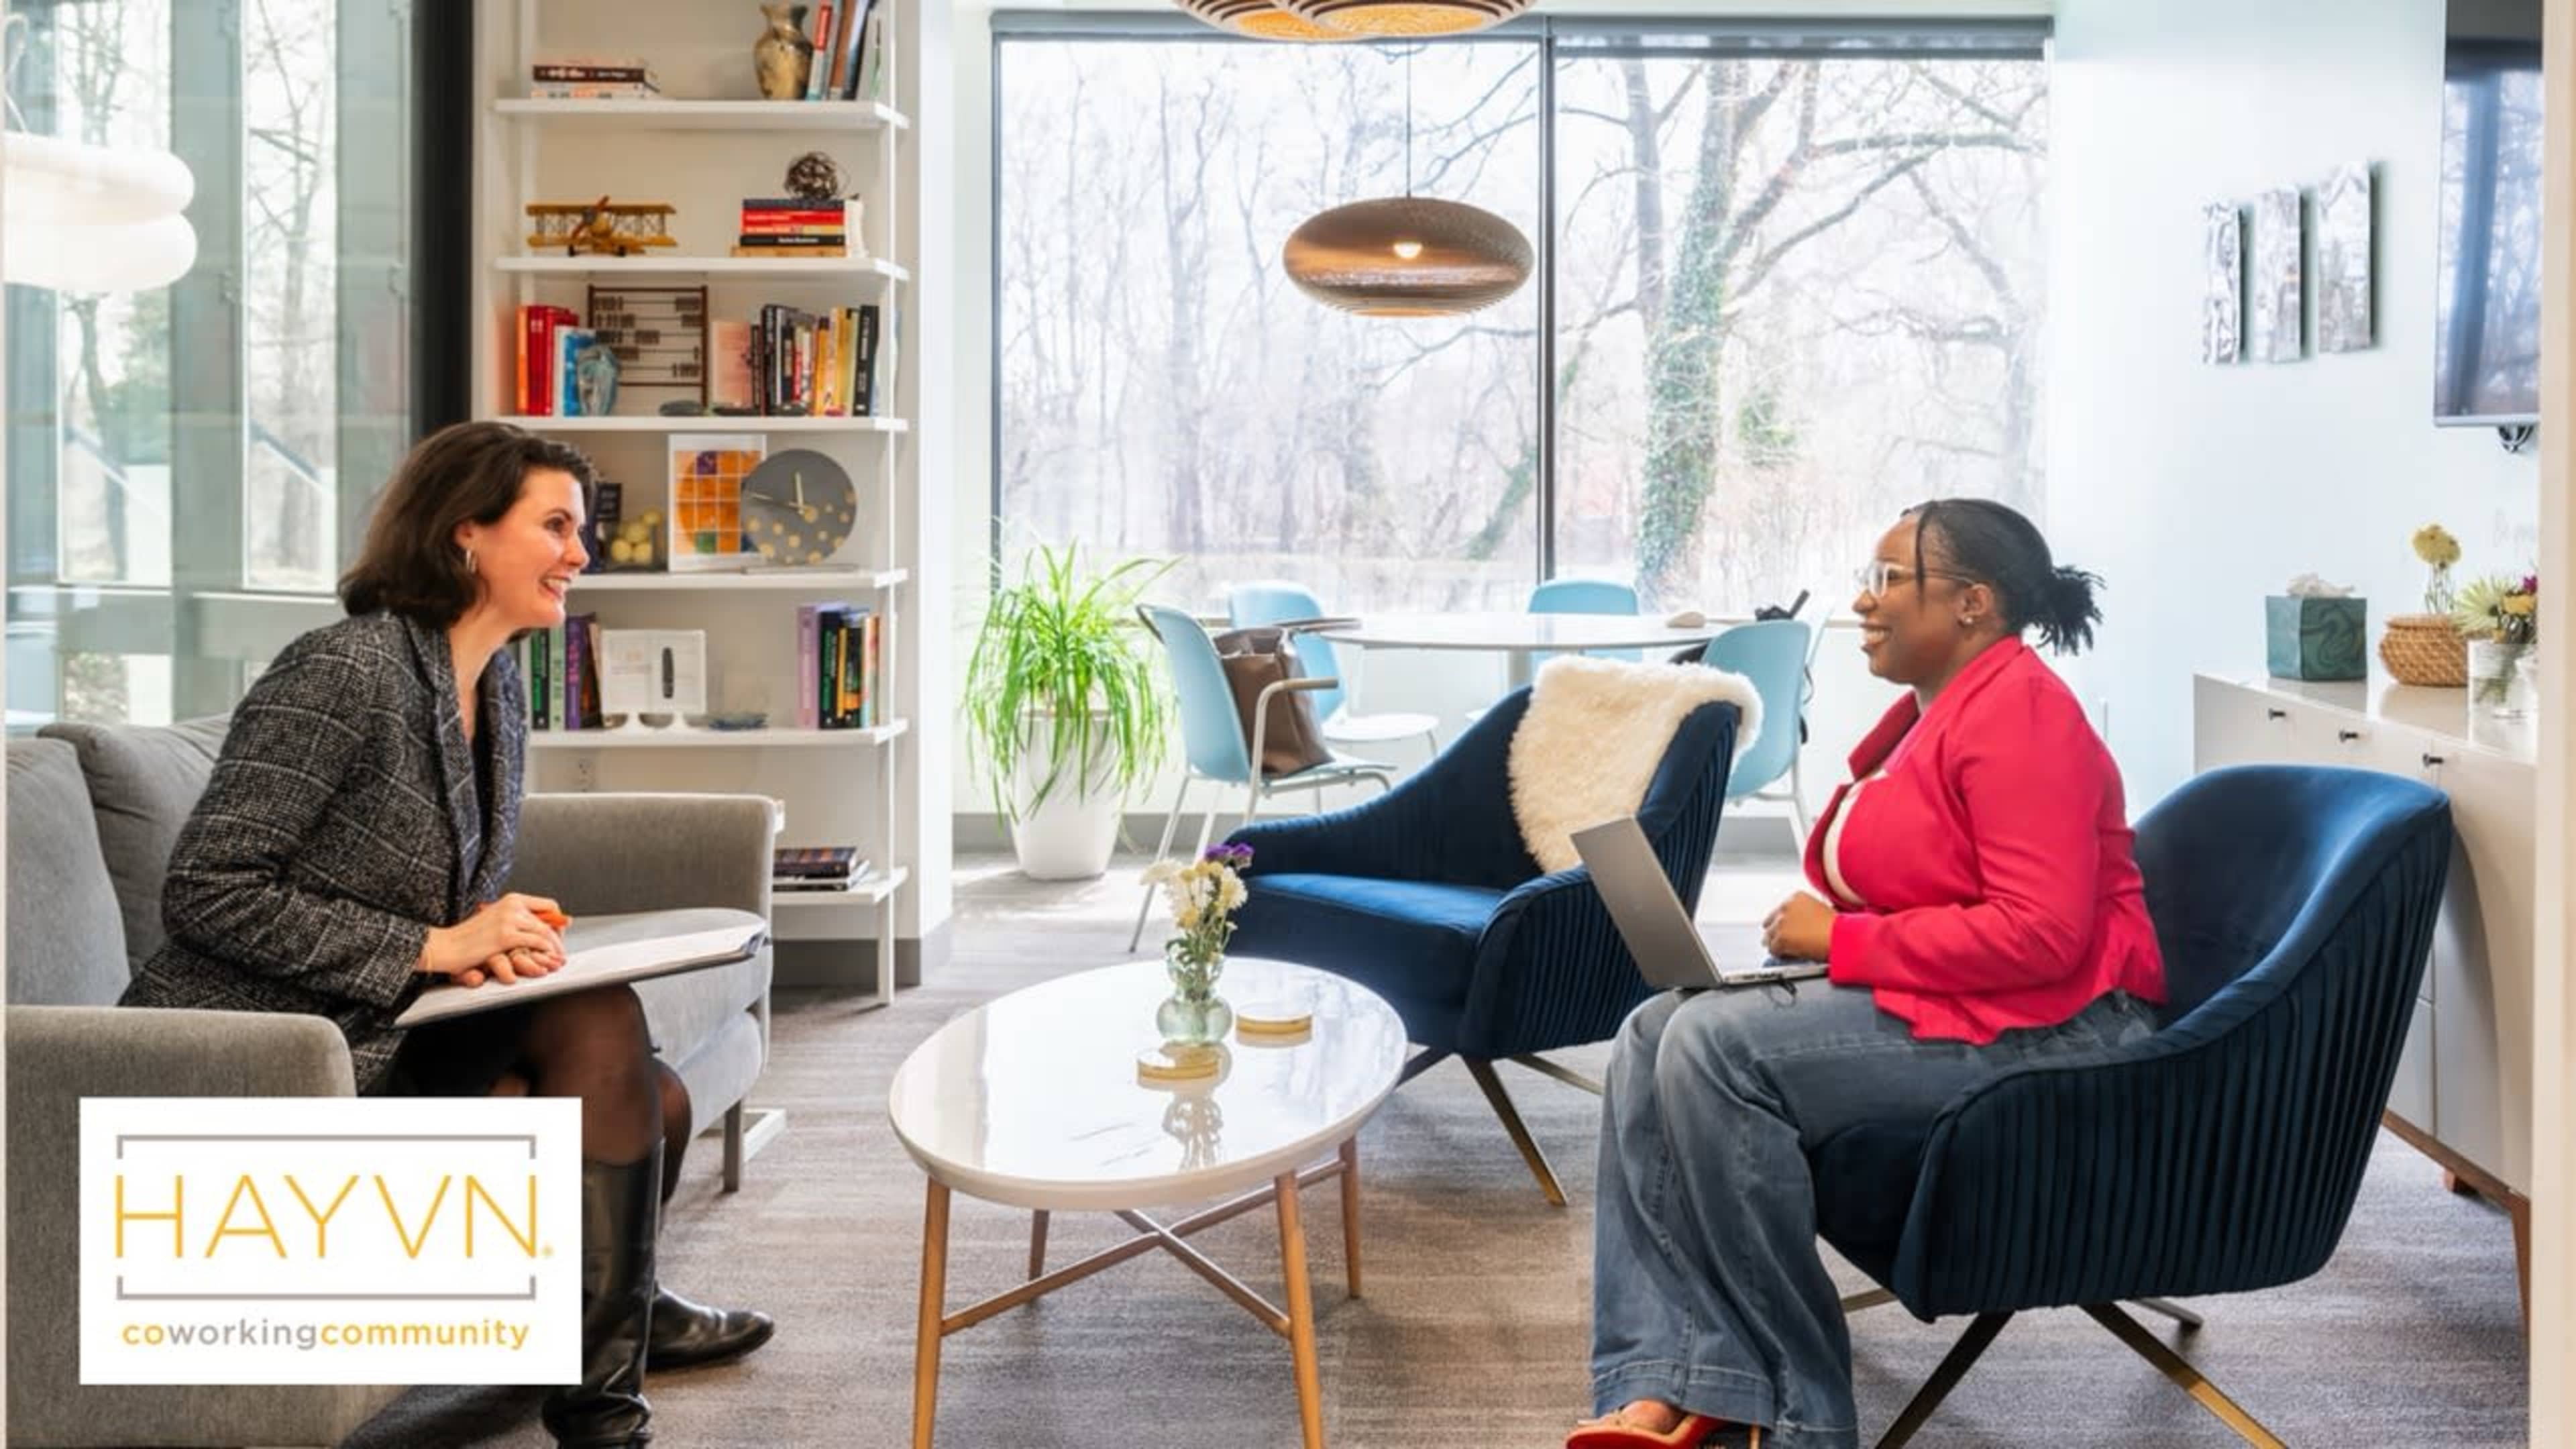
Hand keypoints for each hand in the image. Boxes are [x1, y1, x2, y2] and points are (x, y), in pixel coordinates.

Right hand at [422, 893, 565, 986]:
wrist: (445, 946)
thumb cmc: (466, 939)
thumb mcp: (495, 922)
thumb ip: (516, 922)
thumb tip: (540, 930)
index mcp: (511, 900)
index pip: (548, 906)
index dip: (558, 921)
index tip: (562, 934)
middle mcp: (512, 905)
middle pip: (549, 921)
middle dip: (559, 939)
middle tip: (561, 953)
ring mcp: (509, 919)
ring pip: (545, 932)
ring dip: (555, 948)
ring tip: (557, 960)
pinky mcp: (506, 935)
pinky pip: (536, 942)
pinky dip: (545, 952)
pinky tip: (545, 960)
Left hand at [1761, 892, 1836, 962]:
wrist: (1842, 937)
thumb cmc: (1837, 927)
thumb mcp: (1820, 910)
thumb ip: (1804, 914)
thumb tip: (1798, 925)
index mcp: (1796, 897)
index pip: (1779, 911)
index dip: (1783, 923)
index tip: (1785, 929)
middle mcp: (1786, 907)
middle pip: (1770, 922)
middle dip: (1776, 932)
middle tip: (1781, 941)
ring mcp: (1782, 922)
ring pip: (1769, 937)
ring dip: (1776, 944)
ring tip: (1785, 950)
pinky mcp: (1781, 938)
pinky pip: (1773, 949)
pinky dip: (1780, 954)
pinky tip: (1788, 955)